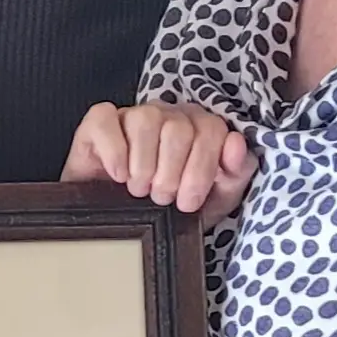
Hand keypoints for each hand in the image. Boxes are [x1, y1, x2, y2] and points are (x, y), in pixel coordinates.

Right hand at [61, 101, 254, 217]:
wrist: (124, 221)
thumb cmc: (170, 207)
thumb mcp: (214, 198)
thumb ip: (235, 173)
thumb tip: (236, 144)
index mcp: (199, 127)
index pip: (212, 129)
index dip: (201, 169)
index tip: (188, 202)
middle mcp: (168, 115)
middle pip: (178, 128)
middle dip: (170, 173)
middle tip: (161, 197)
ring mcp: (133, 114)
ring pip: (145, 121)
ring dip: (143, 165)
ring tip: (139, 189)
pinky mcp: (99, 121)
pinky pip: (106, 120)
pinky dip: (114, 151)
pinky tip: (118, 175)